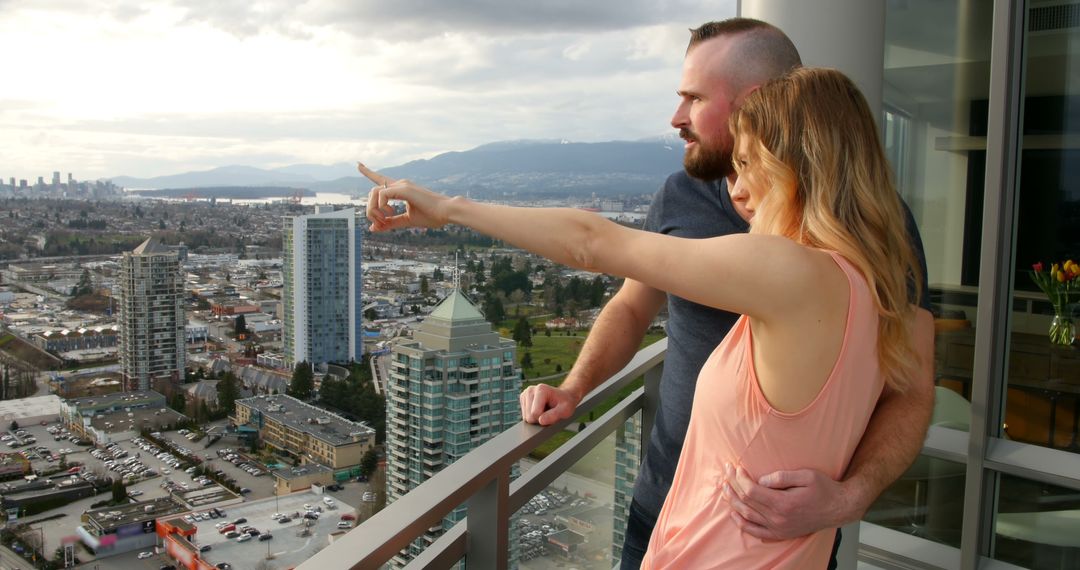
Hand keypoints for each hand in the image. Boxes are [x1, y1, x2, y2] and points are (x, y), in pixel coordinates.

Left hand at [357, 162, 451, 230]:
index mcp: (401, 189)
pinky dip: (381, 206)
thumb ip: (390, 223)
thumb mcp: (407, 221)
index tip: (358, 164)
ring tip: (384, 221)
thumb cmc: (432, 216)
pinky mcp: (404, 188)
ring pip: (374, 192)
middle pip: (372, 192)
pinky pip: (382, 194)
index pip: (381, 179)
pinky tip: (390, 214)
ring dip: (374, 209)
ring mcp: (402, 185)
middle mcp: (400, 184)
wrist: (447, 213)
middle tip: (380, 224)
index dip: (368, 172)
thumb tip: (373, 228)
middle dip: (370, 210)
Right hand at [519, 384, 580, 424]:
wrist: (563, 397)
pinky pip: (524, 416)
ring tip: (545, 410)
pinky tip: (540, 410)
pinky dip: (533, 416)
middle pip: (529, 417)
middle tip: (549, 412)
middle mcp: (530, 390)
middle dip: (540, 419)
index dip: (545, 418)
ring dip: (536, 418)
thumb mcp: (565, 410)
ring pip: (526, 418)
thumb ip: (554, 415)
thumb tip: (541, 421)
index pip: (535, 413)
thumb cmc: (565, 403)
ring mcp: (525, 394)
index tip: (553, 412)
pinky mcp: (523, 399)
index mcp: (541, 389)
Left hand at [721, 464, 849, 539]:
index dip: (739, 478)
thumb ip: (781, 477)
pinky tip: (734, 512)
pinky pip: (755, 531)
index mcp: (784, 503)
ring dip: (732, 501)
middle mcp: (778, 519)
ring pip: (746, 516)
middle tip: (726, 471)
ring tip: (724, 488)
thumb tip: (760, 480)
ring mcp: (779, 528)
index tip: (736, 466)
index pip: (750, 491)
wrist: (838, 508)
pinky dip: (741, 523)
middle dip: (732, 485)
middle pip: (745, 502)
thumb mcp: (806, 475)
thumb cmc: (824, 489)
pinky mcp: (780, 534)